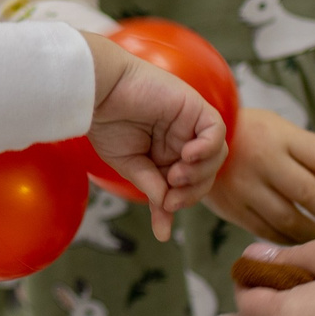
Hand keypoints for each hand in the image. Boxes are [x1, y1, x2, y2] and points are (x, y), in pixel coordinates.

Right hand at [83, 35, 228, 242]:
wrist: (99, 90)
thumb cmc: (107, 122)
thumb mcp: (129, 166)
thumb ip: (152, 188)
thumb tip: (165, 224)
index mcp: (166, 154)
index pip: (187, 185)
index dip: (179, 203)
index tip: (163, 222)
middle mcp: (182, 140)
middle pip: (206, 174)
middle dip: (191, 192)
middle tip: (171, 197)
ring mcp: (191, 124)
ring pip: (215, 156)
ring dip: (200, 173)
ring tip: (175, 175)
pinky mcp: (195, 107)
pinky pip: (216, 131)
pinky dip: (206, 147)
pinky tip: (187, 155)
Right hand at [208, 109, 314, 242]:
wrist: (192, 140)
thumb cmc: (250, 135)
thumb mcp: (282, 132)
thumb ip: (313, 158)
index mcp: (282, 137)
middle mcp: (265, 161)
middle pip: (311, 194)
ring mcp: (246, 186)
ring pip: (289, 220)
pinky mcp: (232, 208)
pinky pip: (266, 231)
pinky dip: (289, 241)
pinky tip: (304, 247)